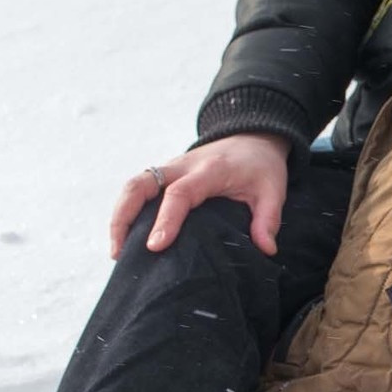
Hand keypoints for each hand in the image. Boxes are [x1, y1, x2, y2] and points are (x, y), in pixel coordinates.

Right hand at [109, 133, 291, 258]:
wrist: (252, 138)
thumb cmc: (260, 166)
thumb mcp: (273, 189)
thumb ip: (269, 218)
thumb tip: (267, 249)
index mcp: (209, 170)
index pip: (180, 193)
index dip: (165, 219)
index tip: (155, 246)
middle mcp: (182, 166)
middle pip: (140, 184)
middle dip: (123, 217)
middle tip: (119, 253)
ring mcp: (169, 169)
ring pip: (133, 186)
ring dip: (119, 216)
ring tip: (117, 252)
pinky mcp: (164, 176)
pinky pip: (138, 190)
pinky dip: (127, 212)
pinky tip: (127, 241)